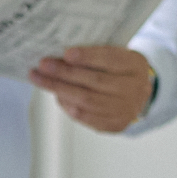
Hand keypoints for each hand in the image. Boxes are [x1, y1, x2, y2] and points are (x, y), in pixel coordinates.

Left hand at [28, 45, 155, 133]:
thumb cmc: (119, 71)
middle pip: (95, 81)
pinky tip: (55, 94)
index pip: (111, 59)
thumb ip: (96, 54)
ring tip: (39, 78)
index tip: (66, 53)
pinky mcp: (114, 124)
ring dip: (59, 88)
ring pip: (87, 100)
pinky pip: (85, 116)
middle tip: (43, 65)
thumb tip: (61, 54)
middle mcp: (134, 89)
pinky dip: (67, 105)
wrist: (137, 96)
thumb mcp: (116, 55)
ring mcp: (125, 109)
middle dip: (65, 73)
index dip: (88, 57)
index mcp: (136, 65)